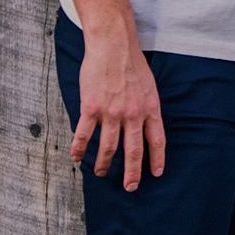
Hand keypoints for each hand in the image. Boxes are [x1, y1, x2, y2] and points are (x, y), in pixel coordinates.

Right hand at [72, 29, 165, 190]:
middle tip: (130, 187)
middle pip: (133, 150)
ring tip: (100, 173)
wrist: (114, 47)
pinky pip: (84, 135)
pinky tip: (76, 158)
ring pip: (108, 147)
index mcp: (150, 108)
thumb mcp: (150, 87)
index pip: (157, 140)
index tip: (155, 174)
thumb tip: (143, 125)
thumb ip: (146, 107)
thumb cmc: (132, 64)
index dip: (157, 159)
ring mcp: (112, 113)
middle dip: (132, 172)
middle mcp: (133, 114)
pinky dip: (79, 149)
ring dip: (104, 163)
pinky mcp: (91, 109)